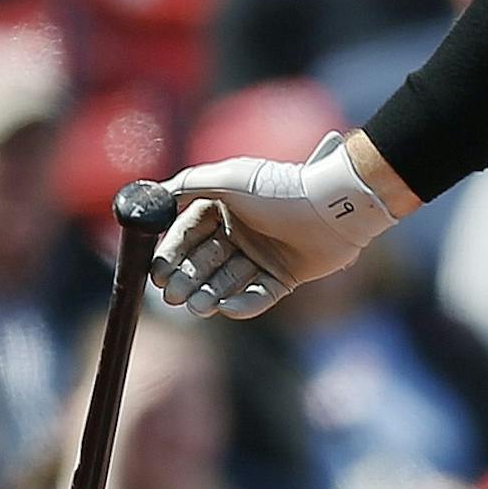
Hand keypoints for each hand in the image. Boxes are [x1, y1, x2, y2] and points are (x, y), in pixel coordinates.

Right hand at [151, 134, 395, 318]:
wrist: (332, 207)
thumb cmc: (280, 189)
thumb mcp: (228, 179)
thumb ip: (187, 185)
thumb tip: (156, 195)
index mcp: (224, 209)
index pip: (187, 236)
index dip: (171, 255)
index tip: (156, 275)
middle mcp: (241, 233)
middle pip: (204, 262)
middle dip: (186, 279)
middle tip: (173, 296)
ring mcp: (263, 256)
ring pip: (227, 281)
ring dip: (209, 294)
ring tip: (197, 307)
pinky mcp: (285, 276)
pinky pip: (259, 295)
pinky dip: (243, 304)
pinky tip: (227, 308)